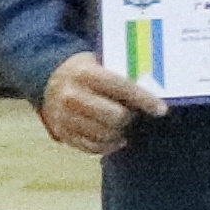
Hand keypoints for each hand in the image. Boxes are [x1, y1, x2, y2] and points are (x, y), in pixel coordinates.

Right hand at [36, 53, 159, 155]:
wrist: (49, 80)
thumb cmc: (87, 71)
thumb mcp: (101, 62)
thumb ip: (123, 73)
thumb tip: (158, 87)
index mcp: (84, 74)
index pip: (121, 87)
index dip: (144, 99)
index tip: (161, 109)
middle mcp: (71, 96)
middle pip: (115, 116)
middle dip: (130, 117)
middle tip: (134, 114)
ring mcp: (63, 116)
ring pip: (105, 134)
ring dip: (120, 132)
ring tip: (123, 124)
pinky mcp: (61, 133)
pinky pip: (92, 147)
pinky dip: (108, 145)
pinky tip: (116, 137)